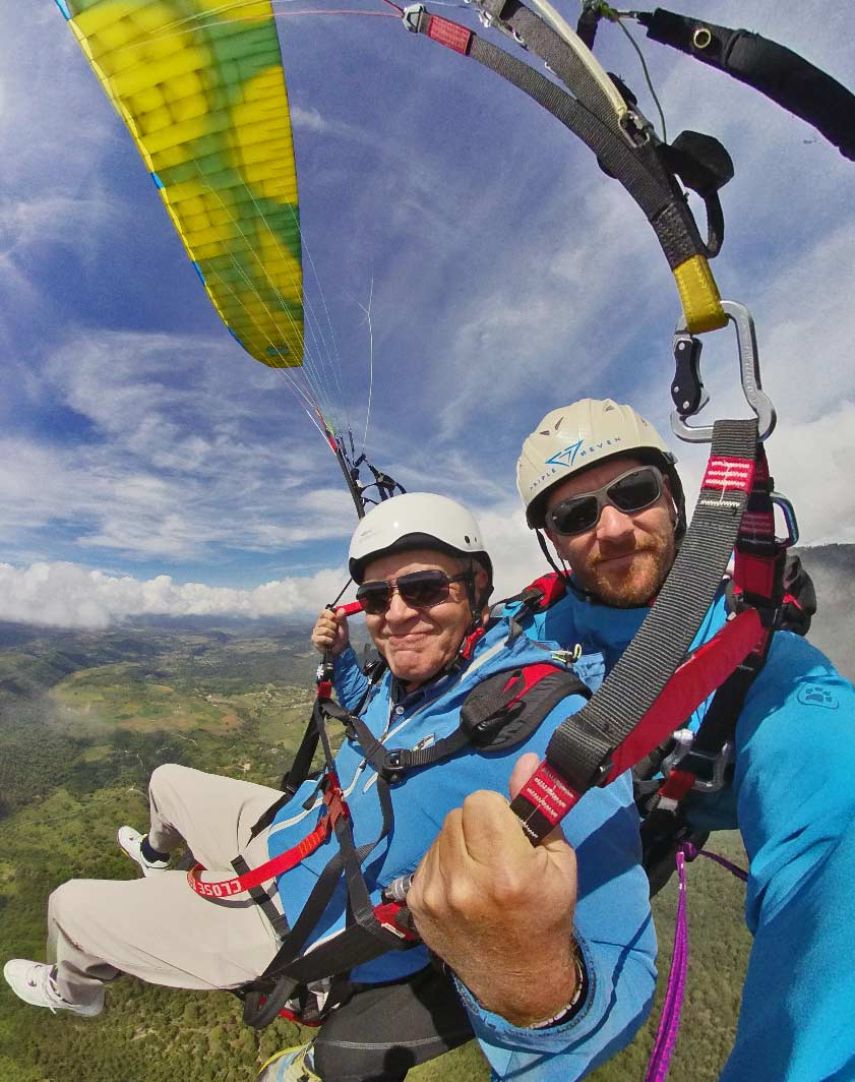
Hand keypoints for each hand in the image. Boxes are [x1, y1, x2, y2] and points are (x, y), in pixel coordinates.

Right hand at [311, 607, 349, 656]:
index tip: (335, 618)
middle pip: (324, 621)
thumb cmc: (341, 636)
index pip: (324, 612)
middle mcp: (319, 624)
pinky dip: (329, 641)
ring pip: (324, 630)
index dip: (330, 614)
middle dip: (333, 627)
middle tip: (335, 631)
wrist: (341, 648)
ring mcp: (316, 632)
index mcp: (325, 618)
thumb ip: (342, 618)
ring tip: (333, 637)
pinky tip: (330, 642)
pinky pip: (322, 638)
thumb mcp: (344, 626)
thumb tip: (342, 609)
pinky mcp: (315, 639)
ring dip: (332, 635)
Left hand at [407, 752, 578, 1025]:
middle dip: (478, 824)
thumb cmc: (547, 915)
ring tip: (480, 871)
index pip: (480, 801)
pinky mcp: (416, 904)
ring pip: (441, 834)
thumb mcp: (559, 861)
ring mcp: (435, 895)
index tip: (508, 830)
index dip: (497, 811)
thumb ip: (538, 808)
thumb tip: (527, 761)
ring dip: (460, 844)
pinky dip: (444, 863)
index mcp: (505, 871)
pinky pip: (427, 857)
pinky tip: (462, 886)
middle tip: (496, 851)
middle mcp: (464, 882)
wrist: (519, 979)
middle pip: (459, 814)